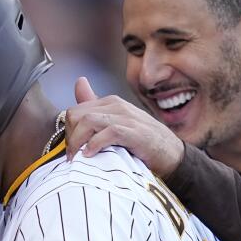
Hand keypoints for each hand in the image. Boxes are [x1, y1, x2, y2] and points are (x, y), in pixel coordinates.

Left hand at [64, 77, 184, 176]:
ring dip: (78, 142)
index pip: (76, 111)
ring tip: (78, 158)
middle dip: (70, 137)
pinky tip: (90, 156)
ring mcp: (127, 118)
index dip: (68, 132)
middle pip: (77, 115)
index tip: (70, 150)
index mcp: (111, 104)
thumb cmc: (143, 142)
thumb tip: (79, 83)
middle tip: (72, 156)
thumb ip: (97, 107)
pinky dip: (95, 144)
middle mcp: (117, 106)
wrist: (172, 155)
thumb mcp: (117, 124)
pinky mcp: (135, 132)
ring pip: (89, 121)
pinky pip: (108, 132)